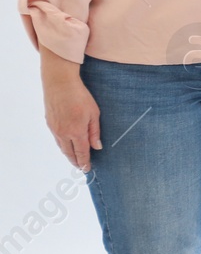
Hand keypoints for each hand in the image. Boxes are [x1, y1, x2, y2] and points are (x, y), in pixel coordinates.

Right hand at [40, 50, 98, 170]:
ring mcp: (55, 129)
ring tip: (75, 159)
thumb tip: (97, 147)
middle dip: (76, 162)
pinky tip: (67, 145)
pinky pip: (57, 139)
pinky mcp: (50, 123)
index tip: (87, 169)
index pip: (81, 153)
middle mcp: (63, 134)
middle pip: (69, 153)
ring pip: (62, 147)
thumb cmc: (80, 97)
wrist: (60, 84)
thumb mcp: (94, 113)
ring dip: (68, 154)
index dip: (85, 162)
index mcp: (76, 132)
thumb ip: (94, 132)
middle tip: (81, 167)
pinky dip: (63, 145)